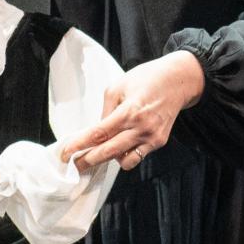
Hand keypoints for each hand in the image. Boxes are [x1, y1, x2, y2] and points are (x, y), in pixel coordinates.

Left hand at [61, 50, 205, 171]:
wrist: (178, 81)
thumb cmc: (146, 79)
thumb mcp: (118, 87)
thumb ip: (106, 112)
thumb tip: (96, 133)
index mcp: (128, 111)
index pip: (98, 133)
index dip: (79, 145)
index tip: (65, 153)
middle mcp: (141, 127)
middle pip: (108, 152)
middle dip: (88, 160)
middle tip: (74, 164)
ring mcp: (152, 137)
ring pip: (124, 161)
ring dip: (109, 159)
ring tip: (100, 152)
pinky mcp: (159, 142)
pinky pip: (137, 156)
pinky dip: (125, 155)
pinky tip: (119, 147)